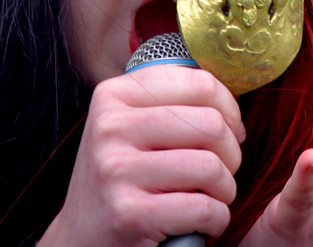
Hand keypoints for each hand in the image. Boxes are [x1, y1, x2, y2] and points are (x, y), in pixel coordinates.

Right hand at [38, 66, 243, 246]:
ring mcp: (117, 170)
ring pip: (210, 166)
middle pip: (210, 123)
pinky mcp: (129, 214)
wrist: (80, 239)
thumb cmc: (120, 178)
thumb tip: (232, 108)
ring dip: (226, 189)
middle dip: (231, 152)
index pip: (199, 82)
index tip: (230, 129)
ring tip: (213, 196)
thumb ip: (171, 103)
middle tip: (222, 170)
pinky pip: (203, 208)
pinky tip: (203, 222)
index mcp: (114, 94)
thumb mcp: (130, 126)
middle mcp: (111, 126)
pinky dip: (216, 219)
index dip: (229, 108)